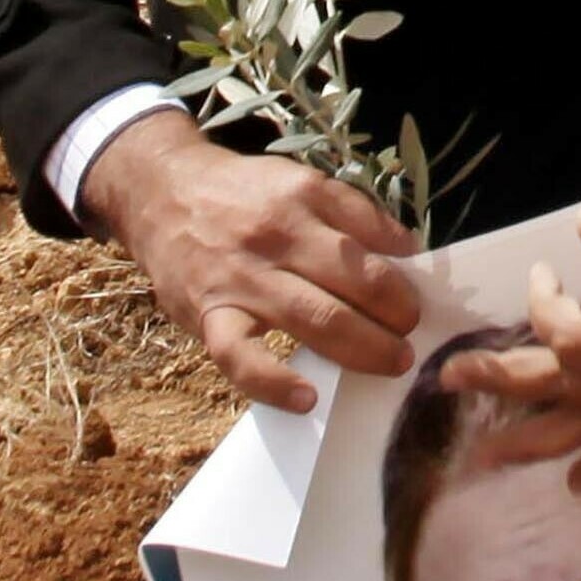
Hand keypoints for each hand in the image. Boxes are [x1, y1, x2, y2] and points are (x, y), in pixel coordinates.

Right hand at [82, 112, 420, 413]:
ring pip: (314, 318)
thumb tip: (408, 250)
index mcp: (304, 196)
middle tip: (411, 334)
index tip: (419, 299)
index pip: (372, 240)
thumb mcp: (298, 181)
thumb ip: (353, 212)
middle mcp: (276, 234)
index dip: (405, 275)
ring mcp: (241, 277)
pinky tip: (308, 399)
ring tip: (390, 362)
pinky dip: (275, 383)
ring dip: (364, 348)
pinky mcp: (208, 315)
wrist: (161, 192)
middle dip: (396, 315)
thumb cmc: (242, 195)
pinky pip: (243, 357)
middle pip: (355, 281)